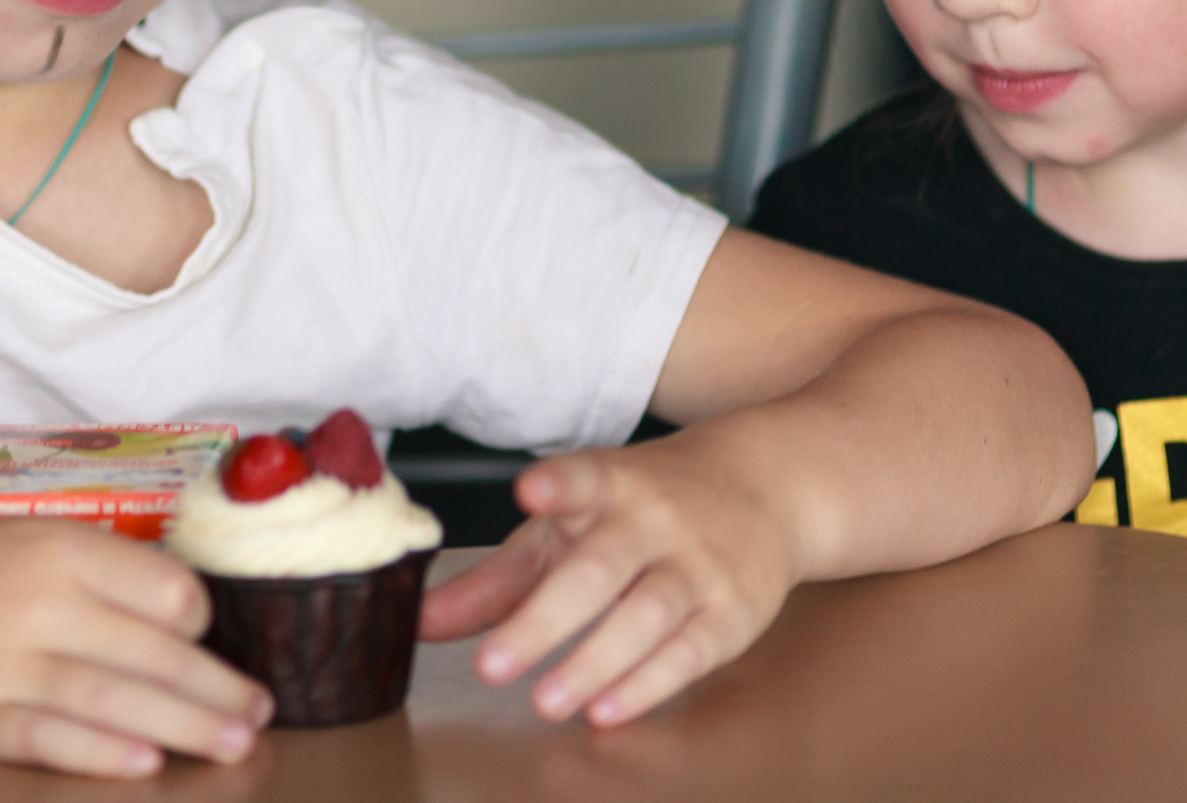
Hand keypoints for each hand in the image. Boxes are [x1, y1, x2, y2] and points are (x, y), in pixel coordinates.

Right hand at [0, 513, 272, 776]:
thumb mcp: (19, 538)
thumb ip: (92, 573)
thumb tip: (173, 617)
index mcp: (59, 547)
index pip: (166, 590)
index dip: (198, 623)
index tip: (205, 643)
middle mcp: (39, 602)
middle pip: (156, 652)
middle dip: (217, 690)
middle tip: (259, 714)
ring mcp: (4, 664)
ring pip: (118, 700)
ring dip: (186, 728)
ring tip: (232, 745)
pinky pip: (52, 739)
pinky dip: (102, 753)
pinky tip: (145, 765)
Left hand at [417, 431, 797, 728]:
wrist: (765, 488)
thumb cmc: (645, 508)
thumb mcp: (566, 528)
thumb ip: (496, 579)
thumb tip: (421, 620)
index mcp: (609, 485)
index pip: (584, 479)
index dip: (559, 485)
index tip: (529, 490)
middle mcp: (656, 520)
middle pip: (601, 569)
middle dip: (545, 619)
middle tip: (493, 666)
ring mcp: (700, 565)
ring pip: (647, 614)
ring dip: (595, 661)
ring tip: (546, 700)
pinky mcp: (733, 611)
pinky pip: (690, 651)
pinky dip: (648, 684)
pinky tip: (607, 708)